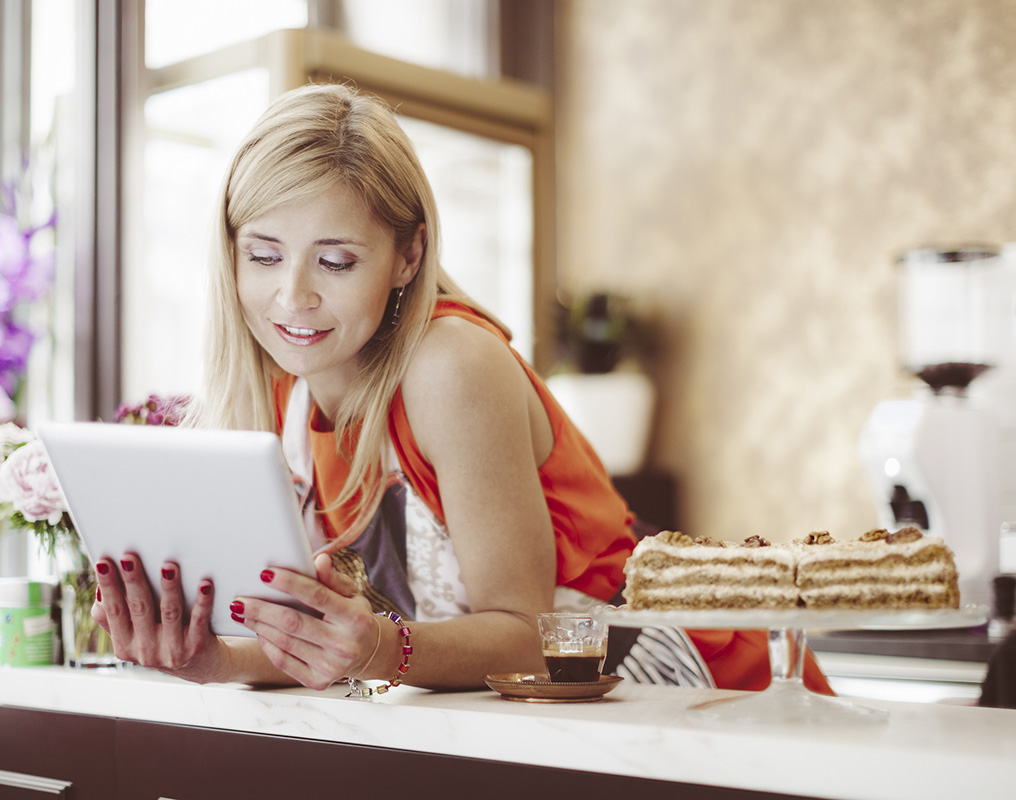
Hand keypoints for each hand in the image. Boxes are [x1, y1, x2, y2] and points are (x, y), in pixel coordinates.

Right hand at [92, 553, 228, 682]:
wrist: (201, 666)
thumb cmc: (162, 639)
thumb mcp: (133, 635)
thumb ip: (113, 617)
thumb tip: (100, 589)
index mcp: (124, 645)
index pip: (113, 611)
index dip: (108, 586)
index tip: (104, 562)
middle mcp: (145, 651)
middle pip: (139, 608)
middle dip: (133, 581)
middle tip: (130, 557)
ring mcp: (172, 651)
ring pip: (170, 613)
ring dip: (169, 588)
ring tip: (168, 566)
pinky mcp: (197, 647)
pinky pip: (200, 620)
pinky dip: (202, 601)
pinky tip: (205, 584)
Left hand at [230, 553, 379, 689]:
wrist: (367, 652)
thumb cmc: (354, 616)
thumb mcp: (351, 593)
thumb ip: (333, 578)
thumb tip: (318, 559)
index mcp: (355, 618)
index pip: (317, 596)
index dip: (290, 583)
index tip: (265, 573)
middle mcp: (345, 645)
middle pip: (293, 622)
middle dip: (262, 609)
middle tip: (240, 599)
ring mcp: (331, 666)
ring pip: (285, 642)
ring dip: (259, 626)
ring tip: (242, 612)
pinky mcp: (318, 681)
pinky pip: (284, 662)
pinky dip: (267, 645)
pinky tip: (258, 631)